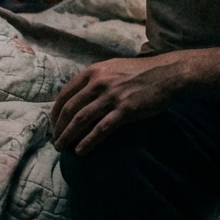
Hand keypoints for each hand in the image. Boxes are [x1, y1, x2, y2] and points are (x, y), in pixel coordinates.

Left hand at [50, 53, 183, 155]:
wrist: (167, 74)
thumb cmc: (139, 72)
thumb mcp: (111, 68)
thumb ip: (94, 79)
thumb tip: (78, 96)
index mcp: (93, 72)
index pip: (65, 94)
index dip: (55, 112)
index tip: (53, 125)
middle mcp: (99, 82)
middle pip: (70, 109)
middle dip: (59, 128)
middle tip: (55, 141)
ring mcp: (112, 96)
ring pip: (81, 119)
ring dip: (68, 136)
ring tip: (62, 148)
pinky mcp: (126, 110)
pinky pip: (101, 128)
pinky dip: (88, 141)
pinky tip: (80, 151)